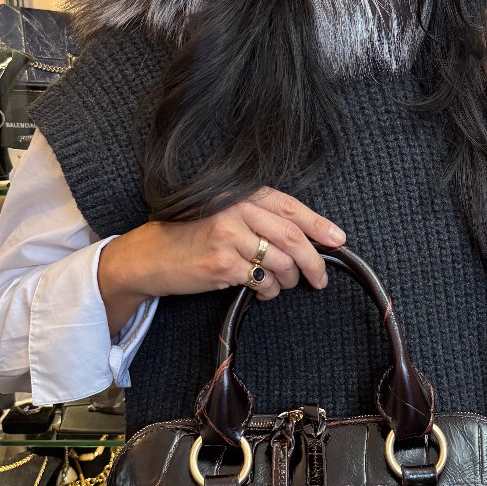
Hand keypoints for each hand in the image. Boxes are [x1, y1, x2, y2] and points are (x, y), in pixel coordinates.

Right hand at [97, 188, 345, 332]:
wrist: (148, 256)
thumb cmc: (188, 236)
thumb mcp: (221, 215)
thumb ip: (256, 218)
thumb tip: (304, 237)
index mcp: (238, 194)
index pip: (288, 206)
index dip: (318, 224)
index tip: (338, 239)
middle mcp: (235, 210)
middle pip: (291, 236)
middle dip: (313, 261)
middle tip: (320, 278)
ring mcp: (228, 236)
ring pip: (280, 261)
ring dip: (290, 279)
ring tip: (285, 285)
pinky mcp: (222, 263)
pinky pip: (262, 281)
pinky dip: (270, 291)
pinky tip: (264, 292)